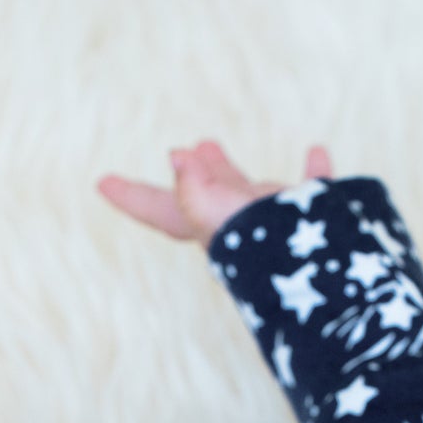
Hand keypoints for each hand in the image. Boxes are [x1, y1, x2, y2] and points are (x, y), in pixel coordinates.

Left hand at [98, 139, 333, 245]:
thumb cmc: (259, 248)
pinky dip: (314, 172)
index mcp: (210, 229)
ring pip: (249, 192)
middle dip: (190, 176)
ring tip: (212, 145)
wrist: (321, 276)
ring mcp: (276, 223)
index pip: (160, 210)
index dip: (131, 197)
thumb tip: (177, 158)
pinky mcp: (318, 218)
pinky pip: (314, 189)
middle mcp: (239, 227)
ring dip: (229, 171)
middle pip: (204, 196)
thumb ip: (193, 190)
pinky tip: (316, 153)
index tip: (101, 183)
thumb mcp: (215, 217)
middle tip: (179, 150)